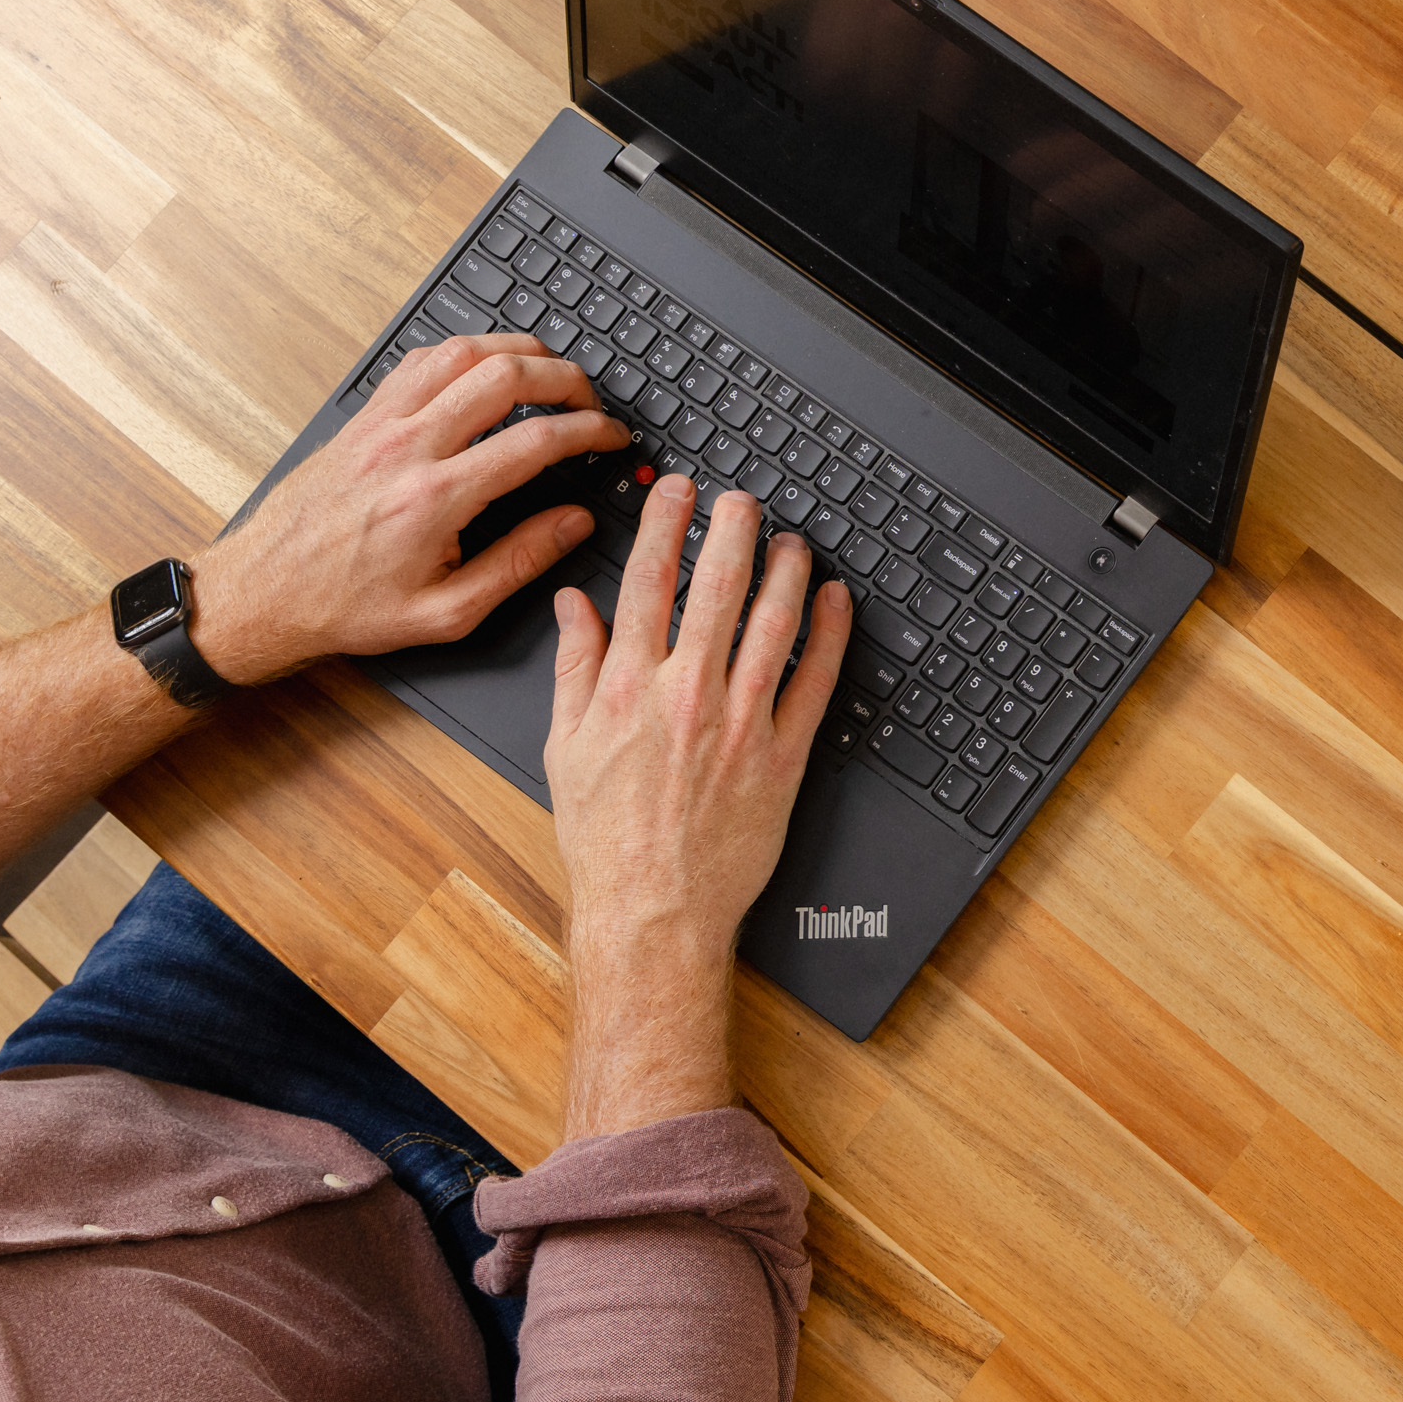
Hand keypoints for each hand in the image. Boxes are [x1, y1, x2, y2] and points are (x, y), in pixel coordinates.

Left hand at [194, 333, 624, 685]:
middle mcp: (407, 448)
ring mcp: (380, 424)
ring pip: (463, 351)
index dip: (589, 431)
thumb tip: (574, 524)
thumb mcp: (446, 612)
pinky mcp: (362, 418)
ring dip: (518, 351)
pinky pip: (420, 360)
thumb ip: (519, 562)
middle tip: (589, 402)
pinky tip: (484, 369)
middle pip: (505, 375)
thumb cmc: (346, 608)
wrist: (263, 593)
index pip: (535, 440)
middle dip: (565, 379)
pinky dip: (464, 352)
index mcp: (435, 499)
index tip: (610, 437)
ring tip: (548, 372)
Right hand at [543, 476, 851, 1136]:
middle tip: (744, 499)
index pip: (648, 581)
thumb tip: (575, 606)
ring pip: (774, 623)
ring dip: (788, 571)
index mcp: (628, 686)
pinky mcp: (783, 755)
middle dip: (733, 529)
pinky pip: (815, 680)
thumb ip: (575, 667)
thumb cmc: (606, 838)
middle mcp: (686, 694)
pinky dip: (830, 633)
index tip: (679, 492)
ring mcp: (740, 722)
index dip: (666, 525)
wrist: (652, 909)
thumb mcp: (566, 746)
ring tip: (794, 540)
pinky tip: (835, 601)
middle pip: (717, 587)